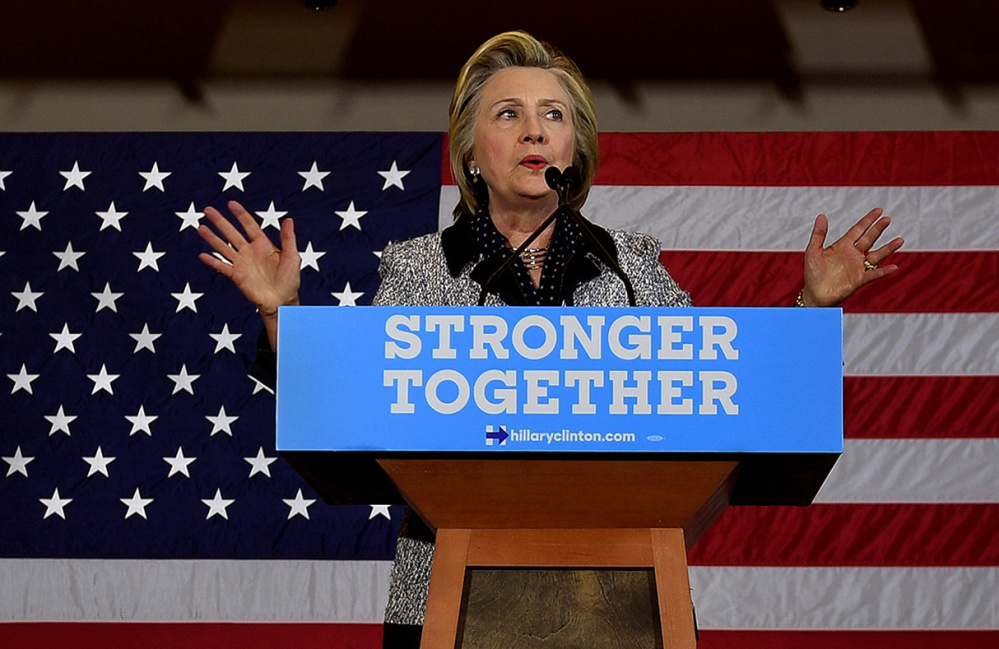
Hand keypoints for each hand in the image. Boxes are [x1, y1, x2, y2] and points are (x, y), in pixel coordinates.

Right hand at [198, 201, 300, 347]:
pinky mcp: (237, 276)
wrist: (282, 301)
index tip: (231, 204)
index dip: (240, 214)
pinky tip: (203, 255)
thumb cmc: (290, 279)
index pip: (249, 225)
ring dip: (212, 238)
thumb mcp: (292, 257)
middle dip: (220, 222)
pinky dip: (213, 262)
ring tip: (201, 228)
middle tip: (208, 210)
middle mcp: (250, 251)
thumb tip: (288, 219)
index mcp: (263, 244)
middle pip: (232, 233)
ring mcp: (242, 263)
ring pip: (223, 247)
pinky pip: (222, 267)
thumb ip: (288, 238)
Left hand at [800, 208, 903, 306]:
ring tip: (900, 240)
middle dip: (878, 229)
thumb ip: (818, 234)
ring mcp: (858, 266)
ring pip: (876, 255)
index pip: (858, 230)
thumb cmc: (813, 272)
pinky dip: (884, 272)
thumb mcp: (813, 250)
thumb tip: (821, 215)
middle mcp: (853, 254)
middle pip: (869, 239)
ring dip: (888, 248)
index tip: (879, 210)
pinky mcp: (859, 279)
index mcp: (843, 245)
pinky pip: (874, 275)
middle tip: (887, 219)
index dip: (868, 220)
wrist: (814, 293)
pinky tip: (894, 267)